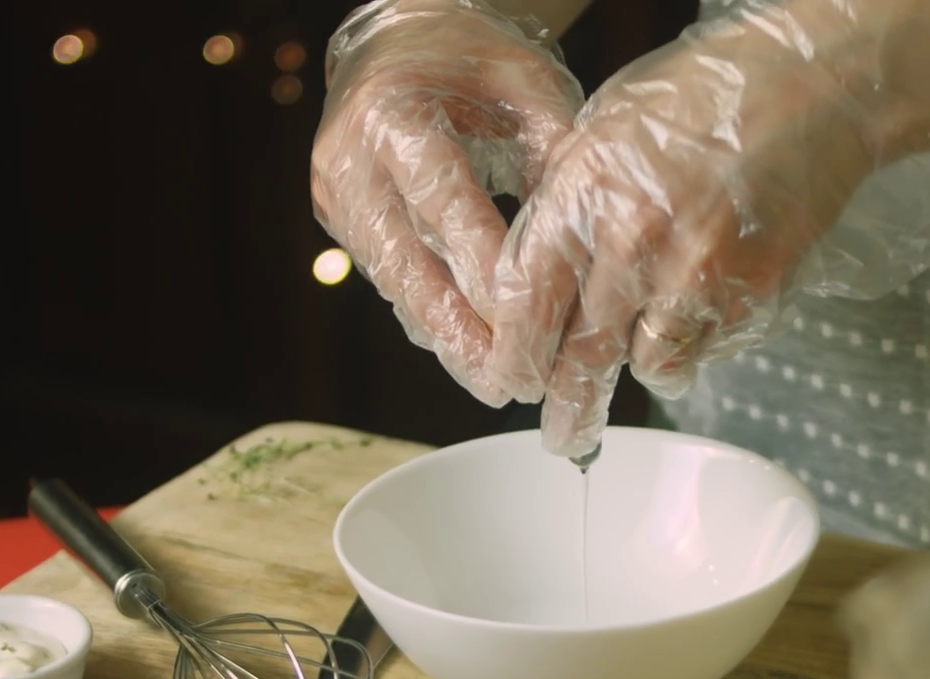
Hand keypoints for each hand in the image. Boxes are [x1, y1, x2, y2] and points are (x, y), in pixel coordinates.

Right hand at [313, 0, 583, 405]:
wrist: (396, 44)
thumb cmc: (470, 60)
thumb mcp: (523, 83)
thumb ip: (553, 152)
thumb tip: (590, 235)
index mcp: (393, 115)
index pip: (442, 202)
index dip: (481, 267)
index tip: (524, 323)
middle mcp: (351, 162)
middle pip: (406, 264)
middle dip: (459, 331)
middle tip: (505, 384)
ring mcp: (339, 199)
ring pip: (396, 285)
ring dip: (446, 337)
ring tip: (495, 384)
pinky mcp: (341, 224)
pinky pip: (393, 281)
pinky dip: (433, 316)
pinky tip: (471, 351)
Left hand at [487, 1, 899, 456]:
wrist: (815, 85)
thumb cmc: (708, 97)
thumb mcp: (605, 129)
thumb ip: (566, 202)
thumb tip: (532, 279)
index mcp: (584, 191)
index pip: (523, 300)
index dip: (514, 354)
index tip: (512, 381)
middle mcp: (632, 238)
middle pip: (579, 355)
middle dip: (567, 409)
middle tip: (562, 437)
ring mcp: (695, 273)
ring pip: (646, 367)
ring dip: (641, 370)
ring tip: (646, 359)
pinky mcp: (750, 295)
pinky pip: (705, 352)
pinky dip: (697, 347)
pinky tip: (703, 308)